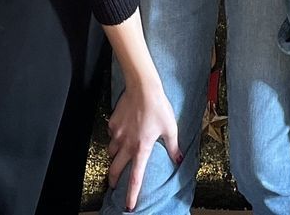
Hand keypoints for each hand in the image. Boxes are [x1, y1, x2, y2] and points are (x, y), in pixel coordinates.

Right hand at [106, 72, 179, 209]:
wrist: (142, 87)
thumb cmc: (159, 107)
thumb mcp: (170, 127)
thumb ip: (173, 146)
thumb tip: (178, 160)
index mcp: (142, 149)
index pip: (136, 178)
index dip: (132, 194)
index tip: (129, 206)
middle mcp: (126, 144)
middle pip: (115, 169)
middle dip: (114, 180)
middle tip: (114, 185)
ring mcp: (117, 134)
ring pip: (111, 152)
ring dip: (115, 157)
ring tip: (120, 155)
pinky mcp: (112, 123)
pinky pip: (111, 135)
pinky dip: (116, 137)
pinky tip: (123, 130)